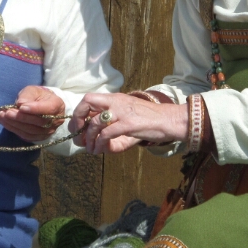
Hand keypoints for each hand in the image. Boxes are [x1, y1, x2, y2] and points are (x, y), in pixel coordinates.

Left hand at [0, 86, 64, 142]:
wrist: (41, 105)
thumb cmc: (38, 96)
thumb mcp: (33, 90)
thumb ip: (27, 95)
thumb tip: (20, 104)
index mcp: (57, 105)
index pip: (48, 109)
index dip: (35, 109)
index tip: (21, 107)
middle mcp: (56, 121)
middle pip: (39, 122)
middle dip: (21, 118)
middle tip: (7, 112)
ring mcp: (48, 131)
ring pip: (31, 131)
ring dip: (15, 124)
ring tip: (2, 116)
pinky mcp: (39, 137)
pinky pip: (27, 136)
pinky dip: (14, 130)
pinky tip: (5, 123)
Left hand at [68, 93, 188, 154]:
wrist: (170, 120)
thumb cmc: (149, 120)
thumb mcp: (128, 115)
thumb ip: (112, 122)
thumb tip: (94, 136)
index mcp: (115, 98)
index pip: (89, 98)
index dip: (79, 111)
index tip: (77, 126)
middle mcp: (116, 101)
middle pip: (88, 102)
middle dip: (78, 119)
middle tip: (78, 136)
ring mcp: (122, 112)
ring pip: (95, 122)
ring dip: (89, 138)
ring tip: (90, 149)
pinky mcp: (129, 124)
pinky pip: (107, 134)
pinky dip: (100, 143)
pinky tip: (99, 150)